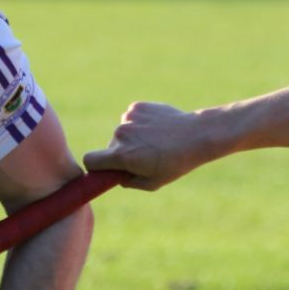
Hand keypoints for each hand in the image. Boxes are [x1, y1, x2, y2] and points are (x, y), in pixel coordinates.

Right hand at [82, 101, 206, 190]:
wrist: (199, 134)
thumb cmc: (177, 163)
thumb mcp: (153, 183)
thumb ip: (128, 182)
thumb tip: (116, 176)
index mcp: (122, 155)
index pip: (90, 160)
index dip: (95, 166)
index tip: (106, 168)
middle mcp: (121, 134)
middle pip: (110, 146)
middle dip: (122, 152)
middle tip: (146, 155)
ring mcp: (128, 118)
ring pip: (123, 132)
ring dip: (133, 137)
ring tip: (156, 140)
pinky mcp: (137, 106)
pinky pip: (131, 118)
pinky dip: (140, 123)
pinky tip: (157, 128)